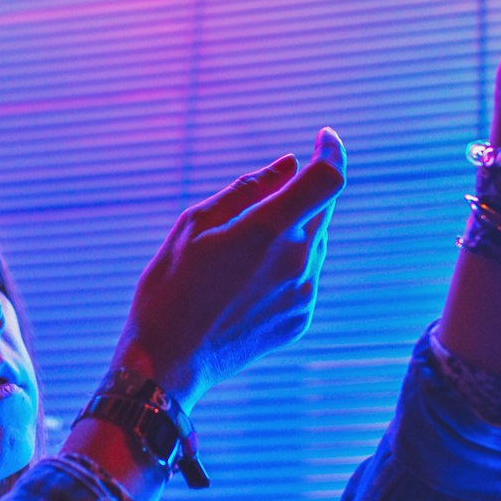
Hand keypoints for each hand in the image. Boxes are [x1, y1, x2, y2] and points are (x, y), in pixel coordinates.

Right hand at [110, 128, 346, 408]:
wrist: (168, 363)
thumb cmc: (170, 288)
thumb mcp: (193, 225)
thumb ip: (247, 189)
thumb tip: (289, 165)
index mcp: (266, 231)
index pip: (327, 178)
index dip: (332, 150)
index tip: (324, 137)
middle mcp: (296, 261)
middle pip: (321, 208)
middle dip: (301, 194)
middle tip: (257, 205)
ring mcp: (303, 293)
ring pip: (315, 241)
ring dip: (292, 230)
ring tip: (240, 253)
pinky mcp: (301, 317)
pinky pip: (307, 274)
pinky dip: (288, 263)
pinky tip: (246, 282)